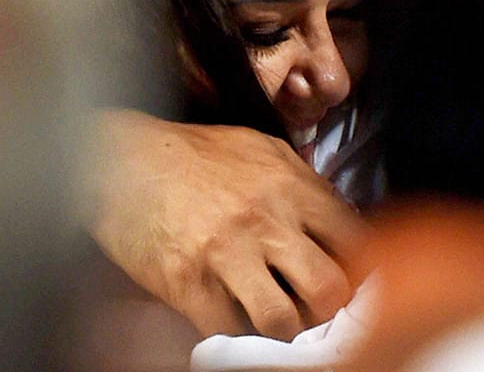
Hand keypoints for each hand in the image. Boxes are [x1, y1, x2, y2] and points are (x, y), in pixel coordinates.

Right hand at [81, 110, 368, 340]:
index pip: (352, 238)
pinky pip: (227, 331)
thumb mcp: (260, 147)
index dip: (360, 269)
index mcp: (291, 185)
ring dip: (284, 331)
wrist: (123, 159)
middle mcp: (268, 220)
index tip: (353, 281)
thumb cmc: (193, 151)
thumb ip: (302, 179)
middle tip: (318, 313)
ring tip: (277, 323)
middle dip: (328, 310)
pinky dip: (235, 336)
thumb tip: (336, 214)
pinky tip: (233, 322)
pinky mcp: (189, 283)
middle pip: (329, 288)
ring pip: (283, 321)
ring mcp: (229, 253)